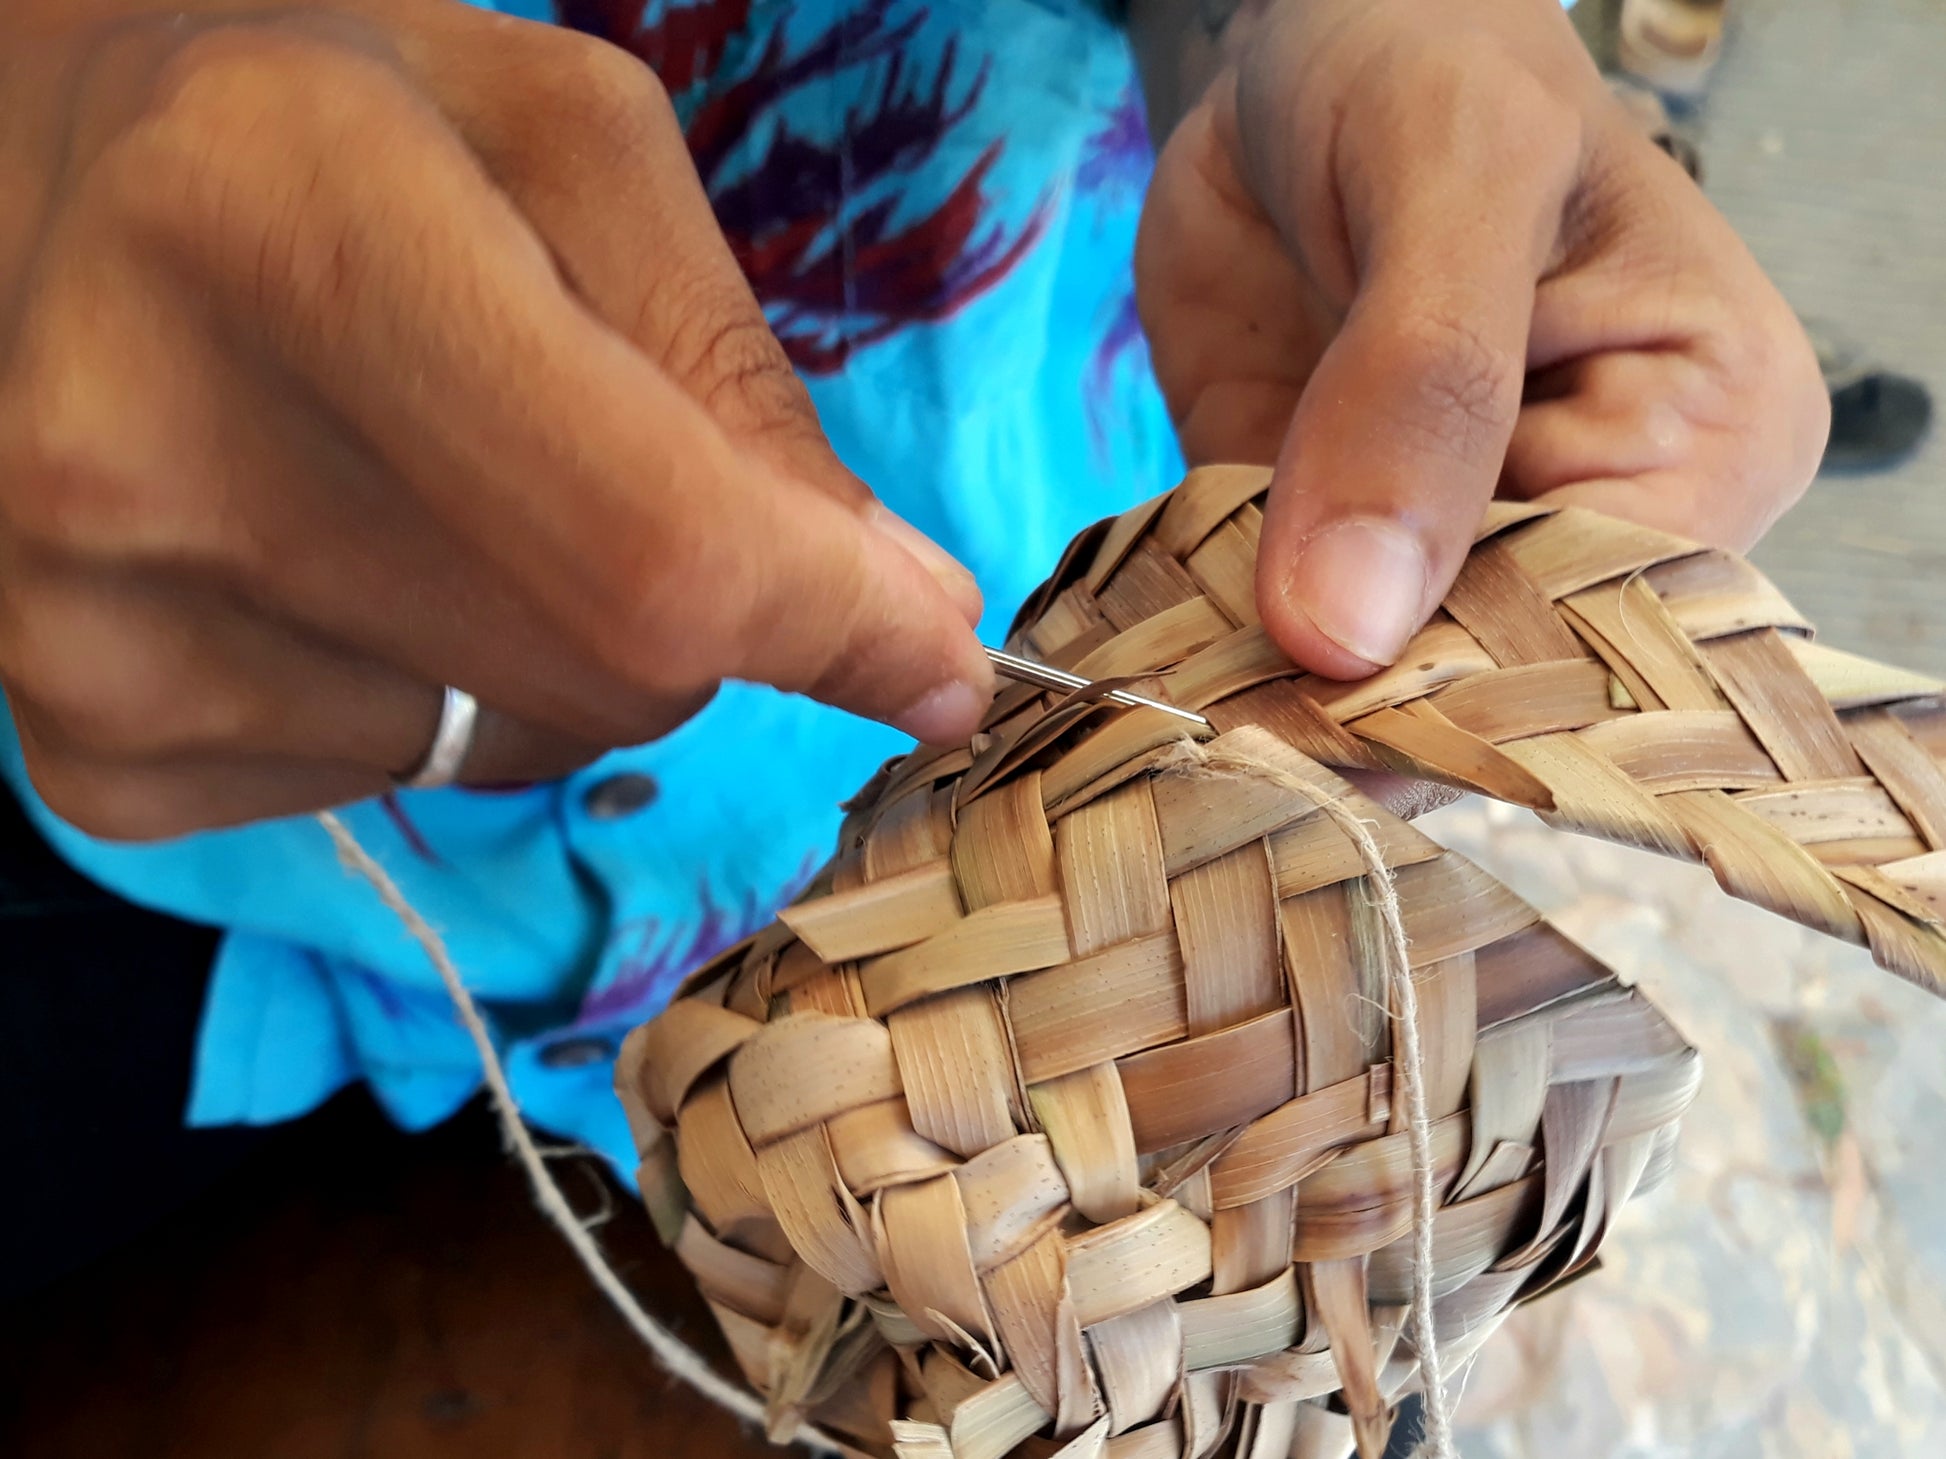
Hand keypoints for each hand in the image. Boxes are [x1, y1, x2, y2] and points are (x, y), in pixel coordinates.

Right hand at [0, 2, 989, 839]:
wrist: (27, 173)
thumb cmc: (324, 121)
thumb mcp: (564, 149)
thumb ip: (742, 383)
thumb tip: (908, 617)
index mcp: (284, 215)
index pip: (652, 545)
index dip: (833, 626)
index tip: (937, 658)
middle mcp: (140, 443)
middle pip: (611, 673)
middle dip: (704, 610)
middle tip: (617, 465)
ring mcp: (86, 627)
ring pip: (524, 746)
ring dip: (564, 645)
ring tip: (426, 474)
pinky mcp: (85, 744)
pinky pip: (405, 784)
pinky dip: (442, 690)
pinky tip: (334, 554)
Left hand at [1136, 0, 1828, 679]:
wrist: (1302, 44)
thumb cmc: (1431, 53)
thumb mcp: (1456, 176)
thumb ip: (1423, 383)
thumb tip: (1351, 626)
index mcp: (1710, 440)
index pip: (1603, 622)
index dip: (1464, 665)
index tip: (1333, 669)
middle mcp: (1597, 520)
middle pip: (1484, 678)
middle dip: (1355, 697)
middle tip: (1234, 689)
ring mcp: (1450, 544)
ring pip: (1364, 685)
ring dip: (1264, 688)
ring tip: (1186, 667)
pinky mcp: (1323, 545)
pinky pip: (1262, 638)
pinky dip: (1202, 645)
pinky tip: (1157, 643)